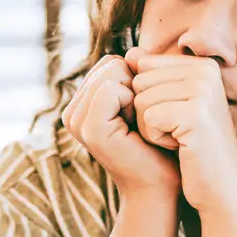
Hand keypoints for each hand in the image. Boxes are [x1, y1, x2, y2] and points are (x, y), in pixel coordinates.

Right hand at [64, 55, 178, 203]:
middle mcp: (73, 112)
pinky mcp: (88, 128)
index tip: (142, 114)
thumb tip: (136, 49)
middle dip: (135, 85)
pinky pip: (112, 89)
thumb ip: (137, 75)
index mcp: (82, 104)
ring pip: (111, 73)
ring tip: (139, 126)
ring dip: (136, 95)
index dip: (136, 80)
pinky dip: (133, 102)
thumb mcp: (145, 103)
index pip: (110, 63)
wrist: (163, 187)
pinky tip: (137, 128)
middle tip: (141, 121)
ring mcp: (76, 120)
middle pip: (110, 64)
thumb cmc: (160, 147)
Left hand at [128, 53, 236, 217]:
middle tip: (177, 132)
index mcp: (202, 65)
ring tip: (180, 139)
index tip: (175, 118)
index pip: (144, 67)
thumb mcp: (172, 106)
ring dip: (151, 128)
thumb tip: (129, 53)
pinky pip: (148, 118)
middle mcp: (206, 71)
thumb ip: (153, 77)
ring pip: (141, 100)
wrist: (221, 188)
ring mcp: (204, 90)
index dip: (148, 99)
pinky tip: (180, 147)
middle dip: (147, 113)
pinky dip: (156, 139)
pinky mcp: (196, 113)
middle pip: (139, 82)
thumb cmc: (193, 149)